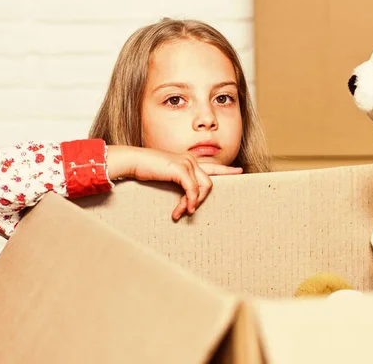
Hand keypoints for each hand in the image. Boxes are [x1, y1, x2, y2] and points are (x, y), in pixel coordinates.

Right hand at [107, 146, 242, 219]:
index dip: (226, 170)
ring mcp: (187, 163)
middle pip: (209, 183)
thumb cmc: (146, 169)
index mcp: (188, 161)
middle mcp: (191, 160)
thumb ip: (177, 181)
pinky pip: (192, 190)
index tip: (239, 171)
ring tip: (181, 212)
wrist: (133, 161)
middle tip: (189, 212)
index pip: (212, 166)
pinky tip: (183, 210)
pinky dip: (189, 201)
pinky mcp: (181, 169)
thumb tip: (185, 195)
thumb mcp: (165, 175)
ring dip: (192, 204)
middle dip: (201, 200)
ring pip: (203, 188)